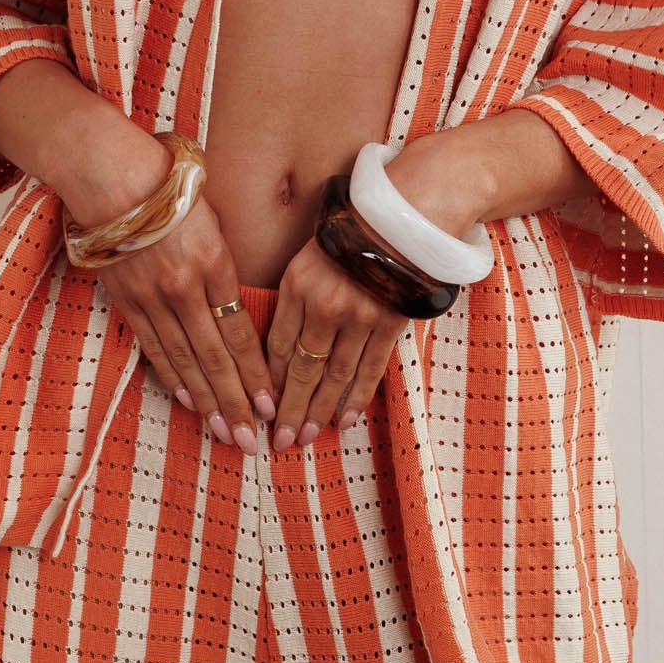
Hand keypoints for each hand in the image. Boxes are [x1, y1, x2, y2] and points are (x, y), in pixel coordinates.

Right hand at [86, 185, 276, 453]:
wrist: (111, 175)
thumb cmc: (171, 185)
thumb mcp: (213, 217)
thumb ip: (226, 261)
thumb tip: (239, 301)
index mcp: (215, 263)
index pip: (241, 332)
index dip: (256, 373)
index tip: (271, 404)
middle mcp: (185, 288)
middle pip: (215, 357)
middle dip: (236, 402)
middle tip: (252, 440)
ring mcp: (153, 298)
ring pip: (184, 361)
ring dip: (206, 401)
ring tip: (224, 433)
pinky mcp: (127, 301)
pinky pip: (153, 346)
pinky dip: (171, 377)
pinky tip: (186, 400)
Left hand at [265, 233, 409, 449]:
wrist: (401, 220)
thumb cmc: (348, 240)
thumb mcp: (307, 260)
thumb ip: (292, 300)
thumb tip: (277, 352)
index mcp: (298, 285)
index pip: (279, 345)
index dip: (270, 381)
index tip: (262, 408)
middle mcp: (325, 304)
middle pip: (303, 369)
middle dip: (290, 409)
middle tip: (280, 442)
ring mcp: (359, 316)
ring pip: (335, 375)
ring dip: (319, 411)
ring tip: (306, 437)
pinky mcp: (389, 323)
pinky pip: (370, 370)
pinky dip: (356, 398)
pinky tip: (343, 421)